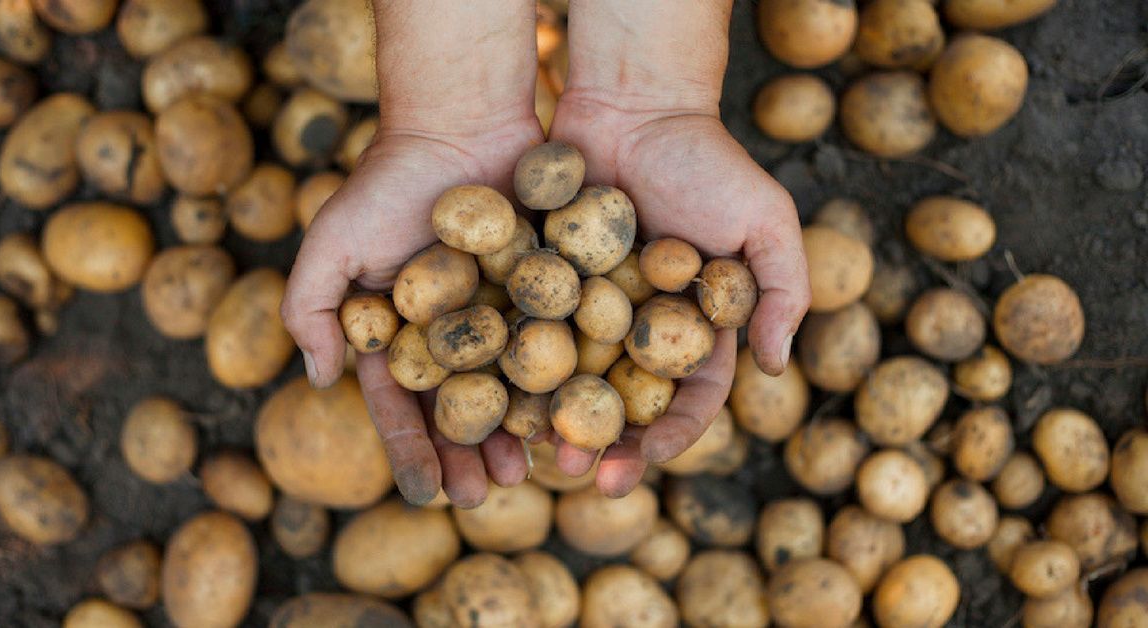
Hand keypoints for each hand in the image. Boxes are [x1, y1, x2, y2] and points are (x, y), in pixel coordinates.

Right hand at [281, 0, 542, 507]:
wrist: (462, 123)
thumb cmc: (389, 182)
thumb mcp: (331, 242)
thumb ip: (310, 310)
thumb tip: (321, 383)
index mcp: (396, 333)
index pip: (401, 405)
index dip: (413, 451)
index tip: (428, 494)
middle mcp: (449, 334)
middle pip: (459, 410)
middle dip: (469, 457)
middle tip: (483, 497)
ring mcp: (500, 316)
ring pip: (509, 391)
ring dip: (515, 435)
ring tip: (528, 474)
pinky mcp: (545, 294)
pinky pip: (553, 349)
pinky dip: (560, 386)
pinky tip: (569, 418)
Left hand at [546, 68, 809, 497]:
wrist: (633, 103)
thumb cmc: (707, 159)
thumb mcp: (766, 219)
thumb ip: (782, 290)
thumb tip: (776, 367)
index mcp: (693, 329)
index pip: (685, 400)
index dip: (666, 439)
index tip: (638, 464)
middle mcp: (639, 330)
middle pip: (620, 403)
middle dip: (601, 443)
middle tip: (577, 470)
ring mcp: (588, 309)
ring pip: (569, 380)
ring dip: (552, 418)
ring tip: (532, 448)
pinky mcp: (542, 283)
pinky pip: (528, 333)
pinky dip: (513, 366)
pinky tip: (495, 394)